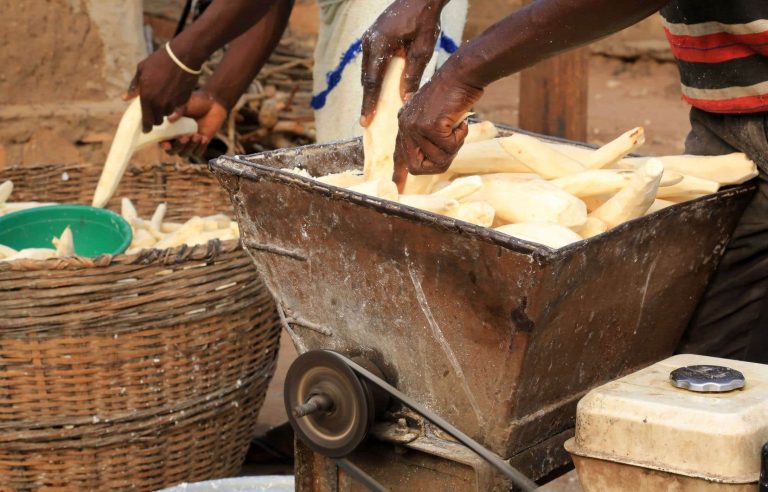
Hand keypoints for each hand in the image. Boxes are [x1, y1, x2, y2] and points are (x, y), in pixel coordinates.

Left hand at [123, 41, 199, 132]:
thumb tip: (125, 98)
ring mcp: (172, 103)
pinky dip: (175, 109)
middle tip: (155, 114)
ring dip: (165, 112)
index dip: (146, 127)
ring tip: (164, 102)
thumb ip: (134, 87)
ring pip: (167, 115)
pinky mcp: (183, 101)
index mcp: (147, 97)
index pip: (146, 119)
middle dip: (155, 118)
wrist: (183, 57)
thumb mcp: (142, 70)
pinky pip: (178, 111)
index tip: (146, 129)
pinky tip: (174, 104)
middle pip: (157, 121)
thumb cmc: (160, 61)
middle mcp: (159, 103)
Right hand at [161, 90, 227, 155]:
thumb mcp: (185, 104)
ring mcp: (189, 142)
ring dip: (189, 147)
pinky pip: (197, 153)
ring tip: (196, 136)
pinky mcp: (200, 144)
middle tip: (184, 137)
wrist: (212, 104)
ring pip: (184, 154)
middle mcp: (176, 138)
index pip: (162, 141)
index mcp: (168, 129)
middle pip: (172, 151)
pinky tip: (204, 138)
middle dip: (177, 147)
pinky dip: (200, 147)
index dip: (163, 145)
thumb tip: (170, 119)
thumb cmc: (195, 102)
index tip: (167, 144)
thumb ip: (177, 110)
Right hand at [360, 0, 445, 125]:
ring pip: (367, 70)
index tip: (365, 121)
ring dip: (371, 88)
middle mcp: (369, 41)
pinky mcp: (373, 36)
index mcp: (379, 44)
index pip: (372, 81)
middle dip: (367, 99)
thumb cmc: (425, 20)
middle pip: (366, 78)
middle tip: (367, 121)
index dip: (369, 103)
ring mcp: (368, 37)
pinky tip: (380, 88)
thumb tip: (404, 98)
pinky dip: (374, 76)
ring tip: (372, 109)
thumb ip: (412, 74)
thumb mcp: (423, 50)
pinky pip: (371, 61)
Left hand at [393, 73, 482, 188]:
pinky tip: (461, 122)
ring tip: (458, 128)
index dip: (399, 173)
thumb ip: (427, 133)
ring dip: (454, 147)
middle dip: (438, 164)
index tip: (398, 187)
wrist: (462, 74)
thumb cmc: (454, 94)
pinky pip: (449, 149)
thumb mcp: (435, 114)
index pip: (399, 154)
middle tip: (452, 146)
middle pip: (417, 167)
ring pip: (437, 160)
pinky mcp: (430, 126)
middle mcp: (405, 125)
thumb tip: (429, 160)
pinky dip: (460, 138)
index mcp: (404, 123)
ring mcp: (415, 126)